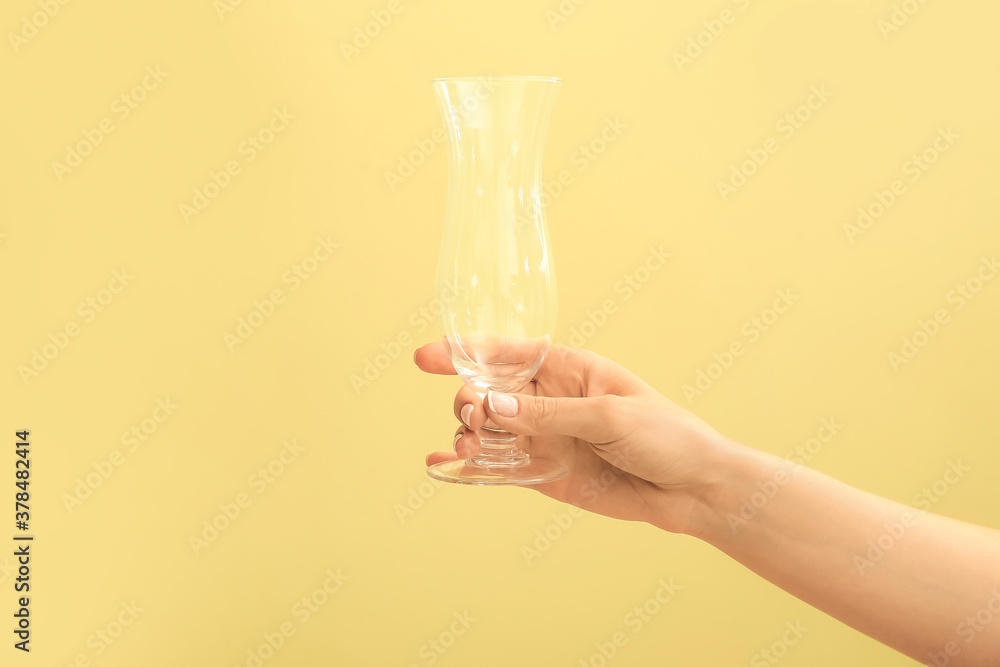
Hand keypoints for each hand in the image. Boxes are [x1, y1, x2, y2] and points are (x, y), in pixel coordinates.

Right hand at [413, 341, 732, 534]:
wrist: (693, 490)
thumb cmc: (665, 436)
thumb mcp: (610, 417)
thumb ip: (549, 413)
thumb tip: (492, 404)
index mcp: (568, 370)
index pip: (506, 353)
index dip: (463, 352)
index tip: (425, 357)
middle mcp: (549, 400)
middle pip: (487, 391)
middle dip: (467, 399)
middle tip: (474, 419)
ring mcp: (544, 437)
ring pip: (487, 429)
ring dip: (467, 433)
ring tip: (470, 446)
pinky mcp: (544, 472)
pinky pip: (497, 466)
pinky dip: (467, 465)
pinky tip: (442, 463)